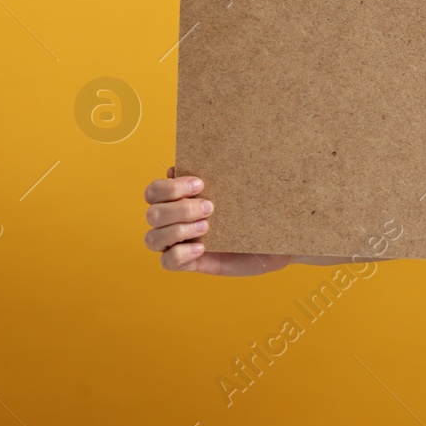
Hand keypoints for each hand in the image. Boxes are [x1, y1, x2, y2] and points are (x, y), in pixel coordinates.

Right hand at [143, 166, 288, 275]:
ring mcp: (178, 242)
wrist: (273, 238)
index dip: (169, 188)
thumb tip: (195, 162)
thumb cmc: (254, 208)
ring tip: (206, 227)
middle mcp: (173, 220)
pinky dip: (180, 254)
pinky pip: (166, 262)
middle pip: (152, 214)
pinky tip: (201, 249)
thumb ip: (219, 173)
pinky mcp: (188, 262)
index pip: (153, 191)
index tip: (201, 185)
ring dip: (178, 231)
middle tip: (210, 208)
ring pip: (152, 239)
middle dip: (180, 209)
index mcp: (179, 198)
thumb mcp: (239, 187)